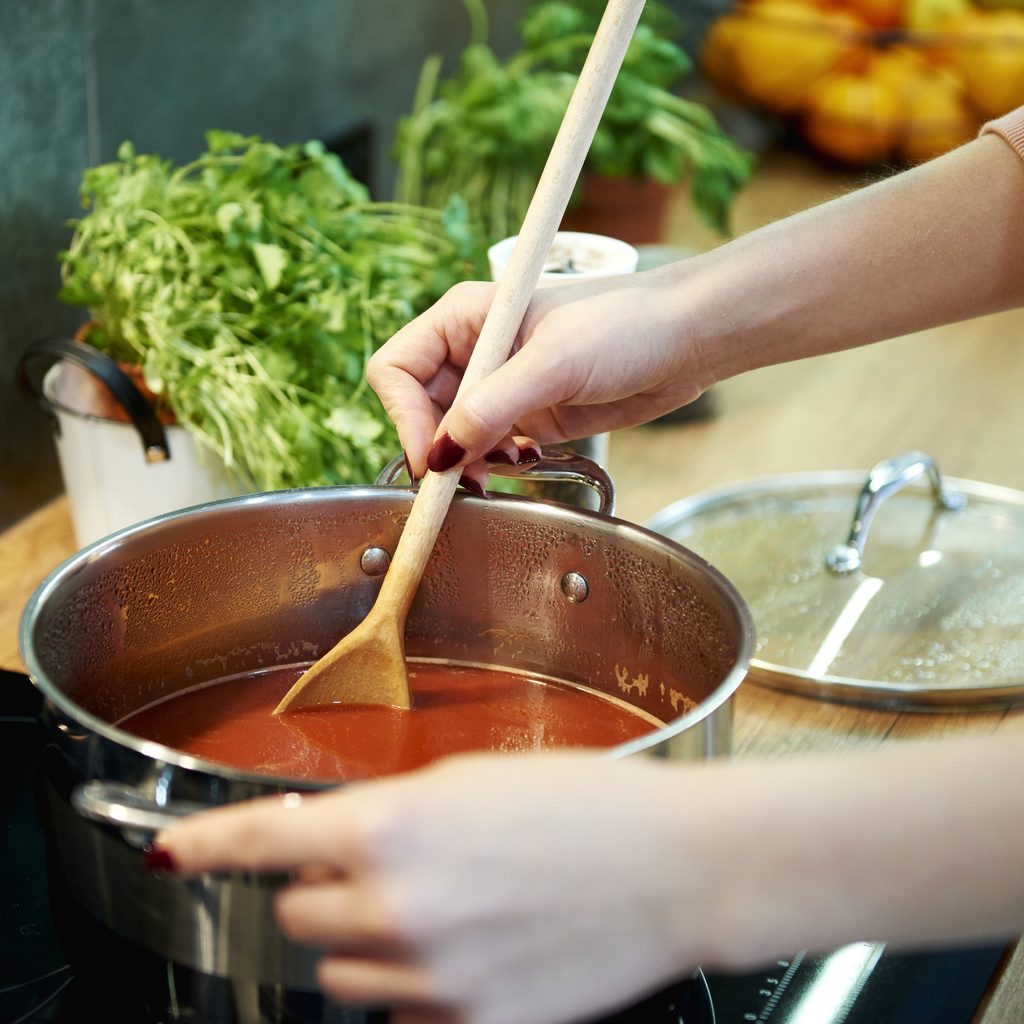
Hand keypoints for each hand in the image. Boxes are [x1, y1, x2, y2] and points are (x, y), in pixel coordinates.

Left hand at [154, 752, 704, 1023]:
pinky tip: (472, 948)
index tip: (171, 854)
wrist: (673, 867)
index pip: (265, 841)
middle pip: (302, 918)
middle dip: (328, 893)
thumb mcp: (470, 781)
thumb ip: (388, 813)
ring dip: (369, 943)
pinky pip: (402, 1015)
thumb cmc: (585, 806)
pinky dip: (416, 985)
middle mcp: (399, 908)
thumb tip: (334, 841)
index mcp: (394, 827)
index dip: (206, 846)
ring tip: (441, 908)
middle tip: (386, 867)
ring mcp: (433, 979)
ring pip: (342, 976)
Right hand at [367, 272, 708, 481]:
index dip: (404, 417)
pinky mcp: (527, 416)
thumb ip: (492, 408)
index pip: (397, 370)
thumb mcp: (553, 363)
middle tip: (464, 479)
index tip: (430, 458)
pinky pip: (487, 449)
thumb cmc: (624, 324)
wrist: (684, 340)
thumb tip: (439, 455)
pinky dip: (494, 464)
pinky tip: (525, 460)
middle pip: (418, 409)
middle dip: (436, 447)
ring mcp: (501, 387)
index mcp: (464, 319)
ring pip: (451, 436)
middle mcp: (474, 352)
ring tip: (500, 468)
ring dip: (466, 461)